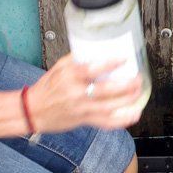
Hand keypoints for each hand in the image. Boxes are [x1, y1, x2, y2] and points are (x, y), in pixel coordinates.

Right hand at [25, 54, 143, 132]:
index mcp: (70, 76)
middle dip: (126, 85)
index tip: (124, 59)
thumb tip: (97, 50)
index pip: (93, 69)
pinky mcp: (84, 120)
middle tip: (137, 78)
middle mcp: (76, 93)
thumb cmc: (47, 87)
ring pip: (109, 107)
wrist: (34, 110)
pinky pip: (106, 123)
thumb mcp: (59, 66)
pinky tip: (134, 114)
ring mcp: (81, 108)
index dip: (110, 64)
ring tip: (138, 92)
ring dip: (127, 101)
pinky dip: (122, 120)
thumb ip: (78, 59)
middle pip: (105, 90)